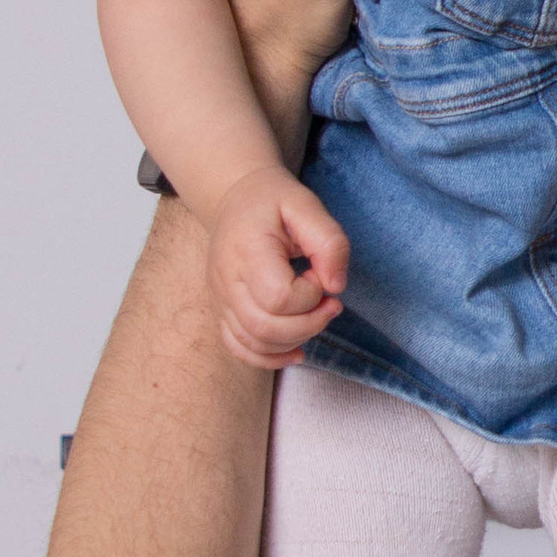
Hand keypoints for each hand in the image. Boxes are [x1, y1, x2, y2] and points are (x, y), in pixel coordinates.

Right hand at [208, 163, 349, 369]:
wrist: (234, 199)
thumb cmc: (273, 201)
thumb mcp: (307, 205)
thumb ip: (329, 242)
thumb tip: (336, 286)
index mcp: (246, 249)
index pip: (278, 298)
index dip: (309, 295)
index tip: (318, 275)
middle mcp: (226, 279)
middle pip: (264, 328)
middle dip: (308, 324)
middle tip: (330, 303)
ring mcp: (220, 298)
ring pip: (253, 342)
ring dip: (294, 340)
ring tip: (315, 316)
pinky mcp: (222, 310)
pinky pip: (238, 348)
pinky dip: (268, 357)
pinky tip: (295, 350)